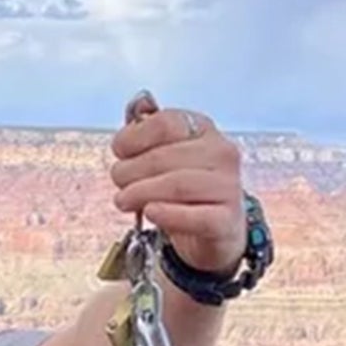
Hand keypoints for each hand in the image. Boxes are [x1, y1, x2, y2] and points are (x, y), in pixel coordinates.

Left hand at [109, 106, 245, 275]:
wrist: (215, 232)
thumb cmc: (186, 193)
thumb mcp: (166, 160)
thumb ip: (147, 137)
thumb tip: (134, 114)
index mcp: (204, 131)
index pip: (165, 123)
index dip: (133, 137)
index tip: (120, 152)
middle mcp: (221, 153)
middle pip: (164, 157)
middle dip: (130, 170)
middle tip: (118, 182)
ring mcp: (227, 187)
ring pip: (177, 184)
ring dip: (140, 193)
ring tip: (124, 200)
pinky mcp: (226, 220)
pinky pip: (194, 216)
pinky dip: (167, 214)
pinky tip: (151, 212)